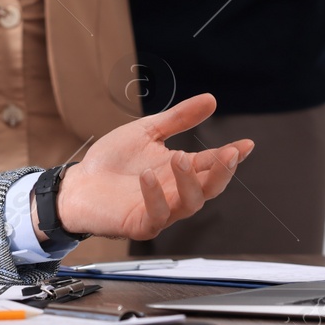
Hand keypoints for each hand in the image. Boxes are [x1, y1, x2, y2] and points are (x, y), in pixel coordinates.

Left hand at [53, 93, 253, 239]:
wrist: (78, 183)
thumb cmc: (112, 161)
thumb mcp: (147, 131)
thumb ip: (178, 118)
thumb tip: (210, 99)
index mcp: (180, 170)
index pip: (212, 163)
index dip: (231, 155)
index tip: (246, 144)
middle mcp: (175, 191)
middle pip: (209, 188)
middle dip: (222, 172)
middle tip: (229, 153)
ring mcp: (160, 210)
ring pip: (190, 204)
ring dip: (190, 183)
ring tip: (181, 159)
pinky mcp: (140, 224)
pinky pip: (156, 215)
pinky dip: (156, 197)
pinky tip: (148, 177)